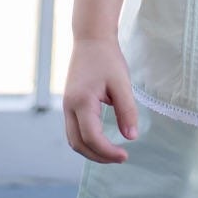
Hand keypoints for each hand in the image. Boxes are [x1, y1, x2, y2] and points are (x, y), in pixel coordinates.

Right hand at [63, 37, 138, 163]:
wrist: (91, 39)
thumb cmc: (107, 59)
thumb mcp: (122, 83)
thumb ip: (127, 111)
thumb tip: (131, 137)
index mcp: (82, 102)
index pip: (92, 137)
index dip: (108, 151)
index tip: (125, 155)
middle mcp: (69, 107)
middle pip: (78, 144)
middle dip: (98, 156)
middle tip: (120, 158)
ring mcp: (66, 106)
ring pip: (73, 140)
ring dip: (91, 151)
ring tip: (112, 153)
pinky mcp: (69, 105)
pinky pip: (74, 131)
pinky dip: (86, 141)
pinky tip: (102, 141)